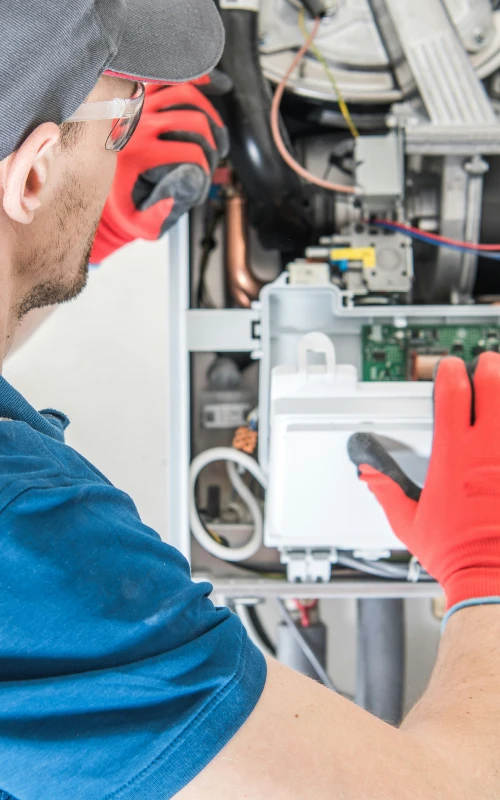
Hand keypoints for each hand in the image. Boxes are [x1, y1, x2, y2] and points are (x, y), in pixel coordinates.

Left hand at [90, 82, 228, 262]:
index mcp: (139, 153)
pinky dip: (191, 80)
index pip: (190, 152)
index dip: (206, 166)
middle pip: (194, 120)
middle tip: (213, 156)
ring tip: (213, 132)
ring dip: (208, 113)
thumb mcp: (136, 219)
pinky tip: (208, 87)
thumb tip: (180, 195)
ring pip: (186, 93)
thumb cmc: (119, 201)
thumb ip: (159, 215)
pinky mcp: (138, 95)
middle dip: (211, 142)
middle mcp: (138, 124)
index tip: (205, 175)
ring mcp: (138, 105)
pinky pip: (168, 79)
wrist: (90, 181)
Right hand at [348, 353, 499, 609]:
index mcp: (454, 458)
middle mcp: (487, 453)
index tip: (451, 367)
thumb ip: (386, 492)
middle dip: (488, 370)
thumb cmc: (455, 554)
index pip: (452, 397)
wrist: (490, 580)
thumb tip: (370, 475)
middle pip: (492, 389)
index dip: (450, 373)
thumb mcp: (408, 523)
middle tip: (485, 364)